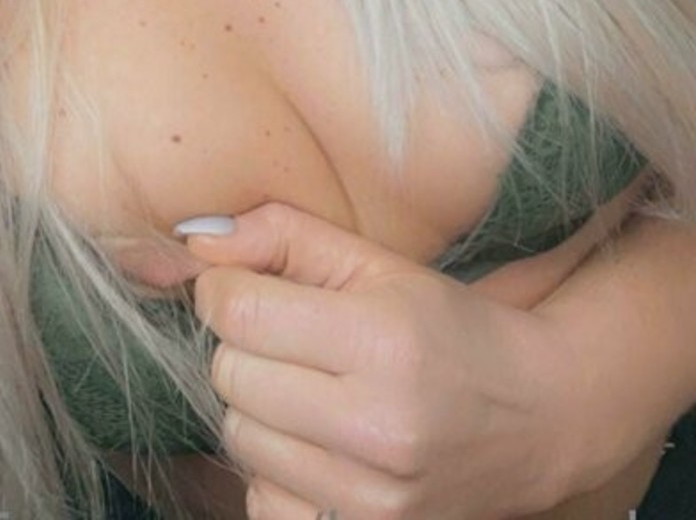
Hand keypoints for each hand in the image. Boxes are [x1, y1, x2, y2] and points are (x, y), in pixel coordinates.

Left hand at [181, 200, 579, 519]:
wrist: (536, 418)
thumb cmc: (446, 327)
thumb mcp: (376, 263)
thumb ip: (284, 237)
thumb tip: (194, 241)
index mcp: (382, 340)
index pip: (241, 313)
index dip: (224, 292)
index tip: (244, 288)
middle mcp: (376, 426)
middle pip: (231, 377)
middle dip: (244, 348)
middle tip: (287, 340)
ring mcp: (371, 497)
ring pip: (240, 439)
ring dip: (257, 408)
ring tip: (306, 390)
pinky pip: (261, 499)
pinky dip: (274, 469)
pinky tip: (316, 443)